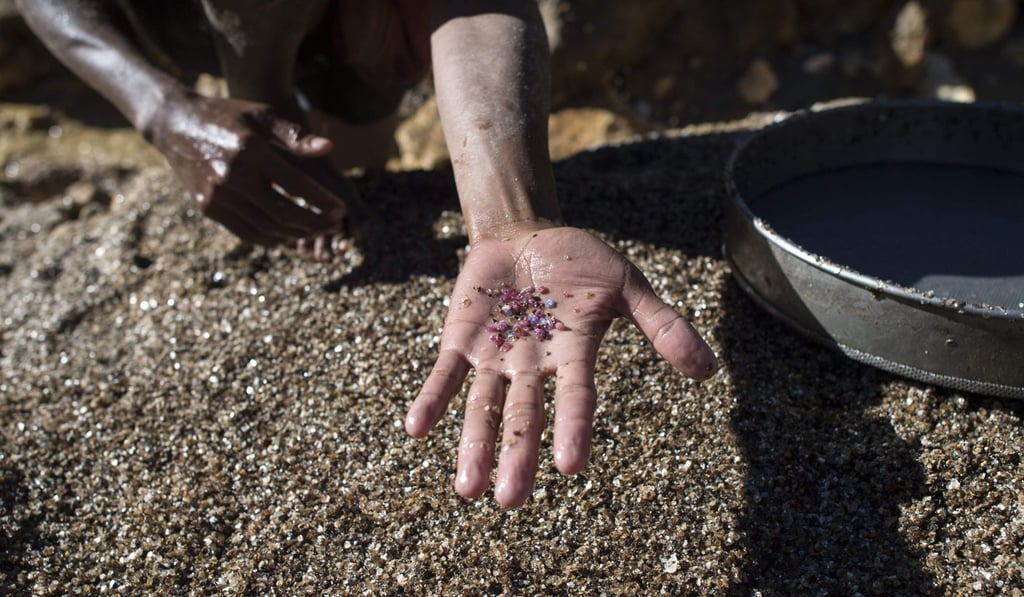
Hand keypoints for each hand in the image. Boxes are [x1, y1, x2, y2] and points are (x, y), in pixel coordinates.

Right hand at [149, 92, 353, 257]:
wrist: (173, 123)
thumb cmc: (226, 115)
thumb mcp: (261, 115)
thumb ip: (295, 135)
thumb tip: (329, 148)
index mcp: (251, 151)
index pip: (296, 186)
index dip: (322, 202)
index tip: (341, 210)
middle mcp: (233, 176)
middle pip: (284, 213)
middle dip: (315, 224)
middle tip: (333, 225)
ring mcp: (217, 195)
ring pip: (266, 227)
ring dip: (296, 233)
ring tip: (315, 230)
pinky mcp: (207, 207)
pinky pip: (245, 232)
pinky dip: (270, 237)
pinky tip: (288, 234)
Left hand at [405, 226, 717, 507]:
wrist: (526, 235)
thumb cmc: (580, 264)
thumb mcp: (627, 286)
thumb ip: (663, 326)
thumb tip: (710, 370)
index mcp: (573, 355)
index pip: (575, 396)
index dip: (573, 427)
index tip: (571, 466)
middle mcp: (532, 366)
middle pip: (524, 417)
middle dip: (515, 456)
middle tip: (508, 500)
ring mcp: (494, 356)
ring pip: (483, 407)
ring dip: (474, 444)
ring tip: (467, 489)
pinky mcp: (461, 340)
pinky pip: (445, 374)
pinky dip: (432, 399)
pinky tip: (417, 427)